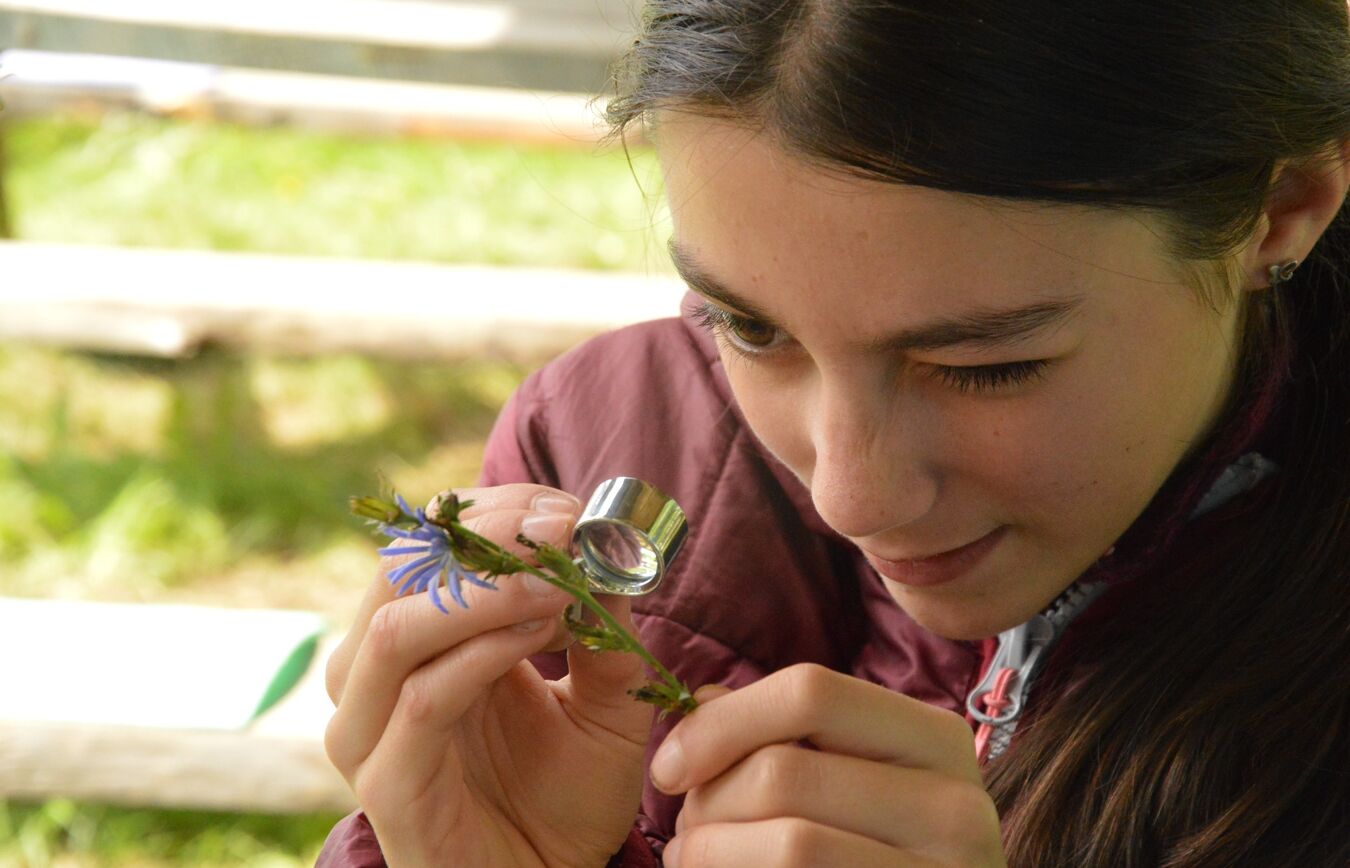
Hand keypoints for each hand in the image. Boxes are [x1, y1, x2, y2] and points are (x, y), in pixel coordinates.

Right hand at [324, 484, 653, 867]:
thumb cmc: (565, 795)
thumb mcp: (604, 699)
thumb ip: (604, 629)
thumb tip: (614, 549)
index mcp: (415, 643)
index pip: (424, 547)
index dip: (491, 513)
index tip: (568, 506)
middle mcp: (374, 678)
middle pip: (398, 572)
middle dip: (486, 537)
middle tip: (565, 527)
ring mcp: (369, 732)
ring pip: (397, 630)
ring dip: (483, 590)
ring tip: (558, 580)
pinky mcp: (387, 785)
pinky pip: (423, 701)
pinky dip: (483, 654)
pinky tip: (543, 632)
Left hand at [651, 664, 1005, 866]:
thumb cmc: (880, 850)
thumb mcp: (853, 779)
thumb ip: (784, 733)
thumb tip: (705, 699)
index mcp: (934, 739)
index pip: (811, 692)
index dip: (721, 722)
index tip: (669, 766)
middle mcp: (954, 804)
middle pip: (784, 772)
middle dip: (708, 801)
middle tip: (686, 830)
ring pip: (788, 844)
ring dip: (712, 852)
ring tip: (695, 858)